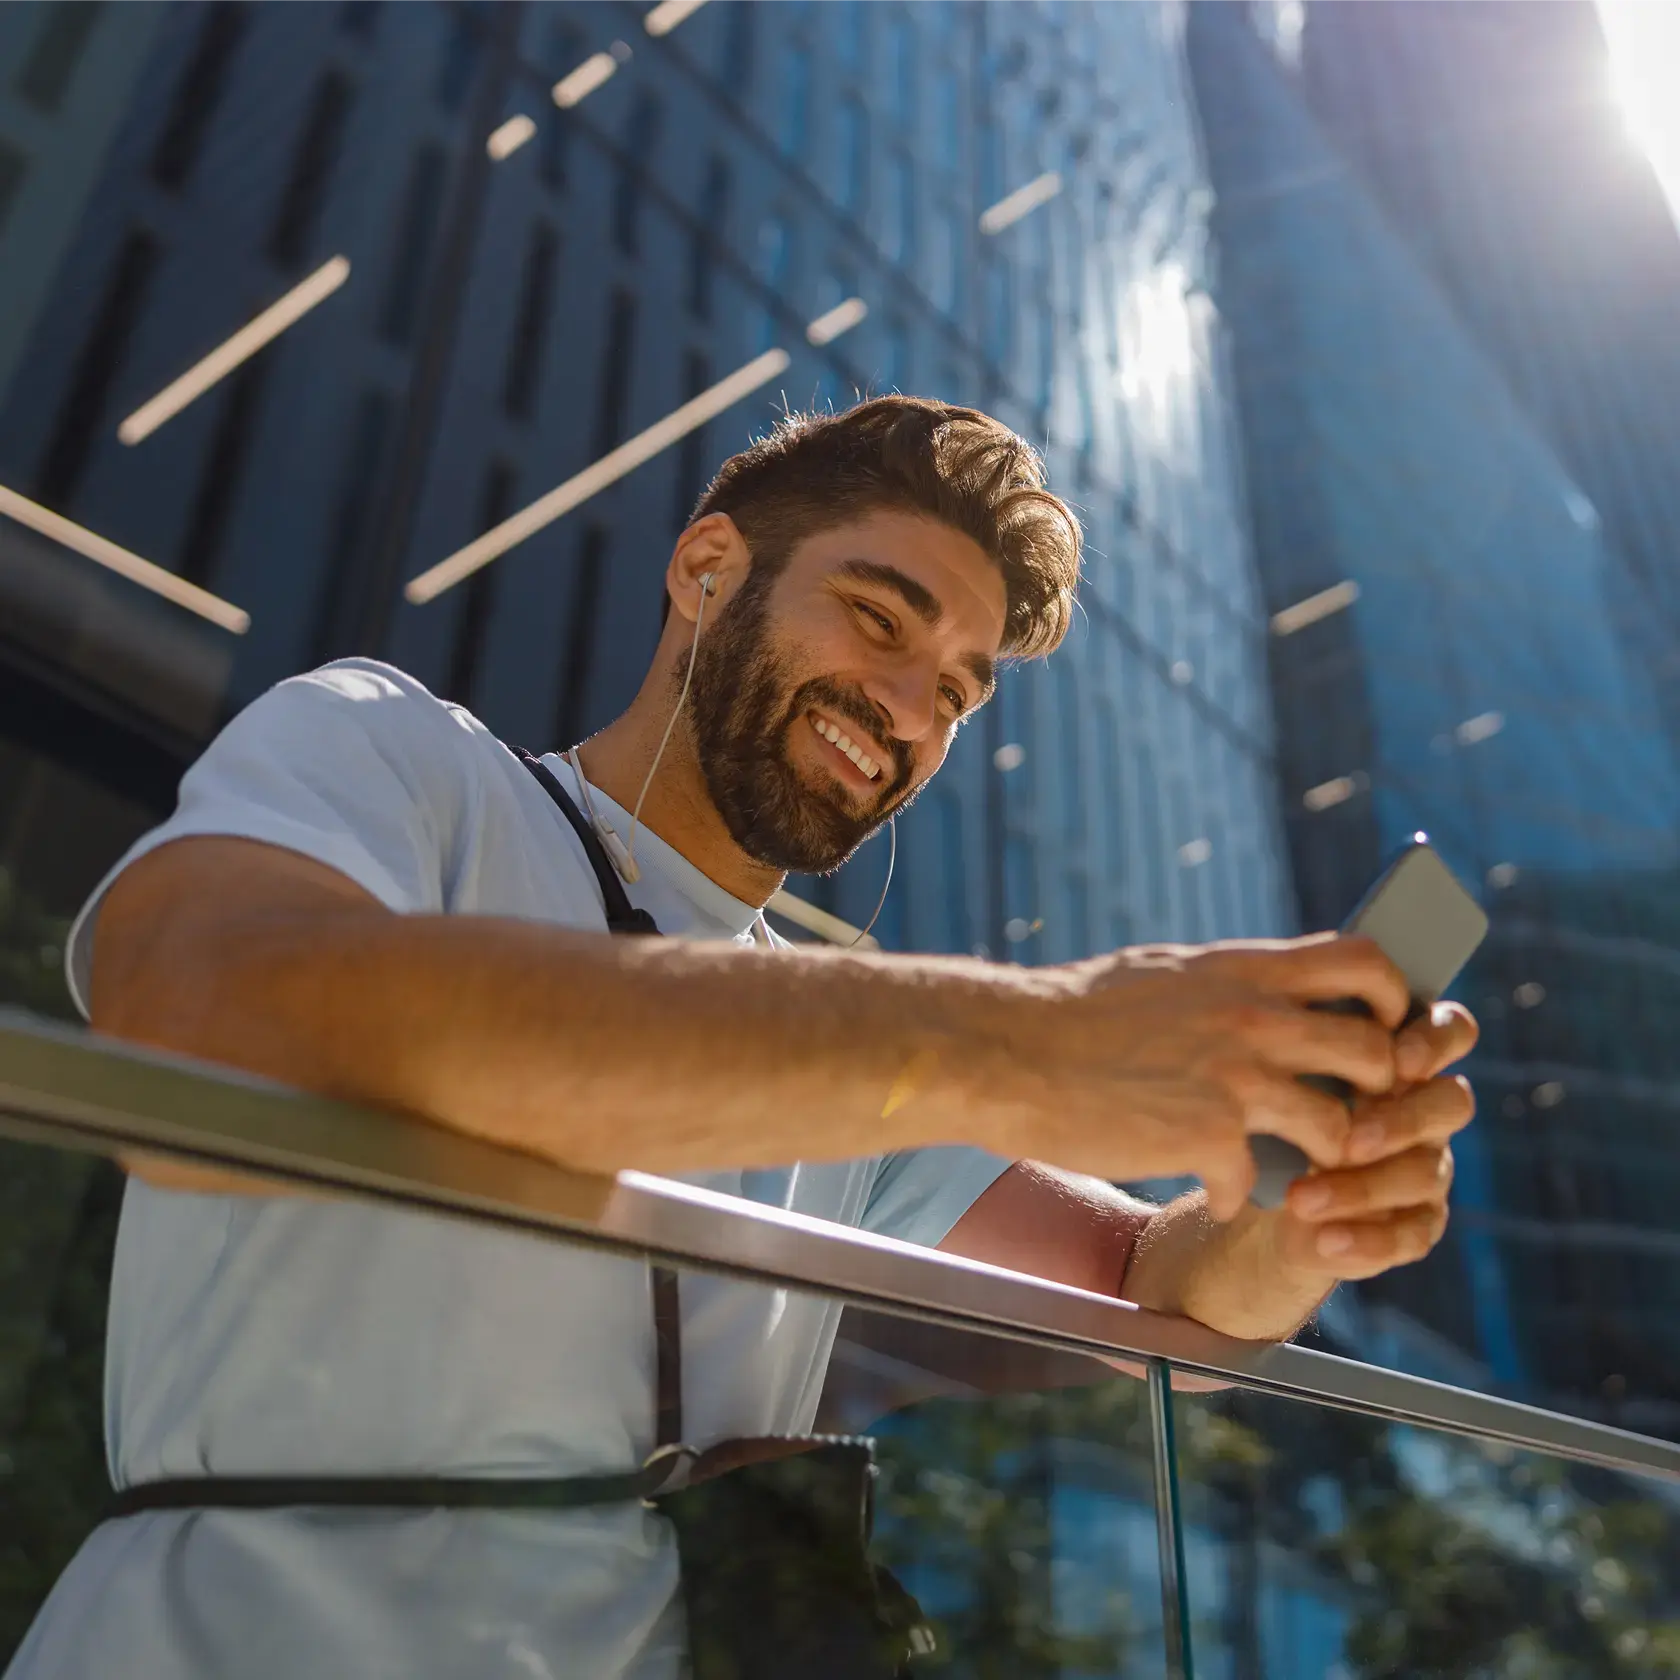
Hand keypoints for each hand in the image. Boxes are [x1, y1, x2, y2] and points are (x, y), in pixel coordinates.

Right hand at [995, 933, 1411, 1221]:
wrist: (1007, 1052)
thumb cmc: (1070, 1013)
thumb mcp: (1164, 972)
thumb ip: (1225, 983)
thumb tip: (1259, 988)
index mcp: (1242, 970)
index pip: (1365, 963)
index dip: (1396, 999)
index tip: (1385, 1029)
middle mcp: (1252, 1017)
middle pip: (1375, 1051)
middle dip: (1381, 1093)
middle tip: (1356, 1117)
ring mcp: (1234, 1078)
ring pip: (1341, 1128)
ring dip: (1328, 1159)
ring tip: (1299, 1172)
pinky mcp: (1206, 1137)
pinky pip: (1257, 1182)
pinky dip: (1234, 1197)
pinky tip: (1211, 1195)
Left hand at [1275, 1001, 1478, 1279]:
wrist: (1263, 1195)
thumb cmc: (1275, 1111)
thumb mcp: (1280, 1077)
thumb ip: (1303, 1057)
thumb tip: (1294, 1046)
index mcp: (1403, 1060)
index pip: (1449, 1031)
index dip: (1435, 1041)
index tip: (1395, 1059)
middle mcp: (1425, 1110)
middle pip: (1452, 1104)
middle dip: (1403, 1121)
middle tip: (1350, 1141)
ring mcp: (1428, 1167)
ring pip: (1426, 1173)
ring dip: (1364, 1188)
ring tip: (1302, 1200)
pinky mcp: (1417, 1223)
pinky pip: (1413, 1234)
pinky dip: (1368, 1240)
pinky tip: (1324, 1241)